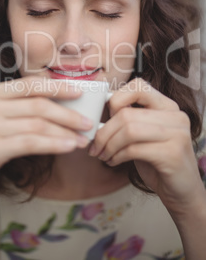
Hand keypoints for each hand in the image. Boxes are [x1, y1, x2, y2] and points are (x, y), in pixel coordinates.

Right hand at [0, 77, 90, 200]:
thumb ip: (20, 108)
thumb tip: (62, 107)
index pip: (30, 84)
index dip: (57, 87)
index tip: (79, 92)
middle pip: (38, 105)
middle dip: (68, 114)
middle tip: (88, 121)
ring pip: (37, 125)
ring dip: (65, 132)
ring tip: (82, 139)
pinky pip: (30, 143)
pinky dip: (54, 144)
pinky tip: (68, 146)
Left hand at [89, 78, 203, 214]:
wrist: (181, 191)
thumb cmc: (157, 160)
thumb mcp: (143, 135)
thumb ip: (129, 119)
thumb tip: (98, 112)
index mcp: (167, 106)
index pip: (139, 86)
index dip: (116, 99)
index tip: (105, 118)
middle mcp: (175, 116)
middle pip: (127, 114)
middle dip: (104, 132)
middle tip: (95, 146)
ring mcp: (177, 134)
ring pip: (129, 130)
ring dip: (109, 145)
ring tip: (103, 155)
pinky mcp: (173, 154)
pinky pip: (134, 149)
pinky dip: (117, 156)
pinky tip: (114, 162)